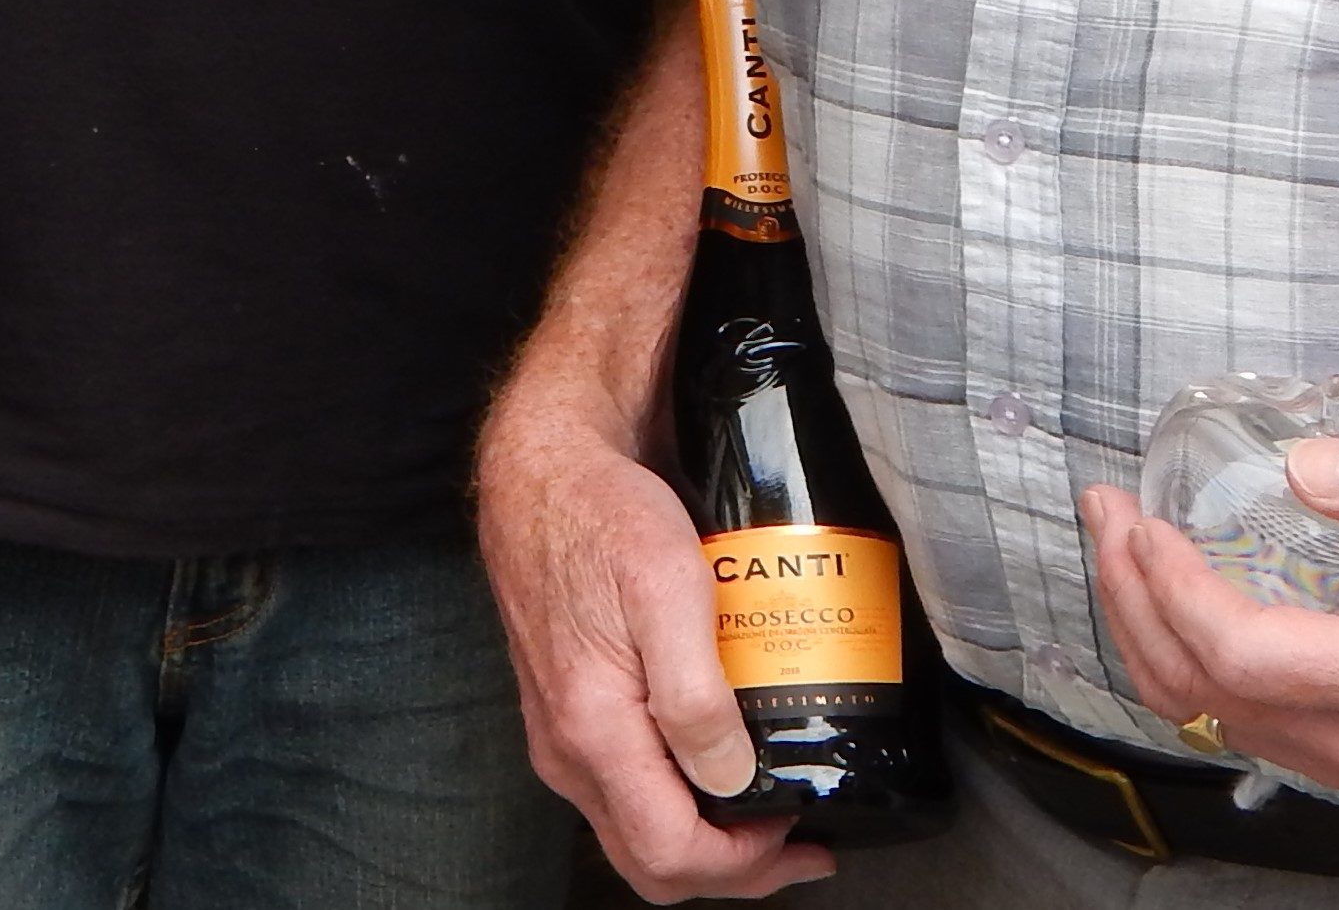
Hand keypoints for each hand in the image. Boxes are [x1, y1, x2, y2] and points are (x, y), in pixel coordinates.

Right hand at [477, 395, 832, 898]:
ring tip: (768, 809)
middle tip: (797, 846)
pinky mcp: (566, 712)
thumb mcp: (665, 587)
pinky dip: (677, 799)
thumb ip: (693, 695)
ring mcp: (561, 734)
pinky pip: (623, 789)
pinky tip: (718, 762)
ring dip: (705, 838)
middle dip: (730, 872)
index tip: (798, 836)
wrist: (540, 468)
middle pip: (649, 863)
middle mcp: (567, 749)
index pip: (670, 852)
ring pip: (635, 831)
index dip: (743, 865)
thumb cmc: (602, 513)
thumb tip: (730, 780)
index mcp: (591, 728)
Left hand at [1079, 442, 1338, 792]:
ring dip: (1141, 624)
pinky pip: (1226, 712)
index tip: (1142, 521)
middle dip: (1132, 597)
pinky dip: (1175, 650)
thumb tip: (1302, 472)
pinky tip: (1161, 586)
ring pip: (1202, 711)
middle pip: (1203, 690)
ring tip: (1117, 538)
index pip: (1244, 657)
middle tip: (1106, 511)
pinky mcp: (1336, 739)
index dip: (1175, 590)